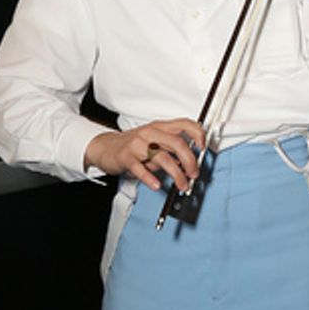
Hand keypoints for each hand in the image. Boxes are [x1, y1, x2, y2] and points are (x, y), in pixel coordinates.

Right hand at [84, 119, 204, 191]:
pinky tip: (157, 185)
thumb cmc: (134, 146)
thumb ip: (172, 149)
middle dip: (190, 161)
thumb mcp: (155, 142)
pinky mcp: (126, 157)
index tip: (203, 147)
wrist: (105, 147)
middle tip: (194, 174)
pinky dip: (150, 178)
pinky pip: (140, 168)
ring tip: (182, 185)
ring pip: (163, 158)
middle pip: (177, 143)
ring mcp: (137, 144)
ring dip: (177, 174)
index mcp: (160, 127)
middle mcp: (150, 133)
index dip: (197, 134)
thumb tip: (191, 163)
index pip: (184, 124)